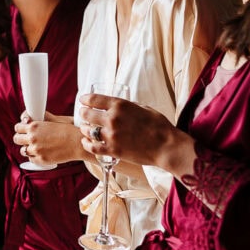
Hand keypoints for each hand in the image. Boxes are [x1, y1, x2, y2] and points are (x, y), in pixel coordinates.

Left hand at [13, 110, 91, 165]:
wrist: (77, 143)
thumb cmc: (68, 130)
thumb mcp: (53, 120)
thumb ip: (40, 119)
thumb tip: (29, 119)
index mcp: (34, 126)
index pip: (17, 127)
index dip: (20, 128)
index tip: (23, 130)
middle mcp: (32, 138)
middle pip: (16, 139)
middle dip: (21, 138)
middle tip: (27, 139)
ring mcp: (36, 150)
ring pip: (22, 150)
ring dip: (27, 148)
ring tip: (34, 147)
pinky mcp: (41, 160)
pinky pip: (31, 159)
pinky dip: (34, 156)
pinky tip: (40, 153)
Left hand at [77, 90, 193, 174]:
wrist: (167, 146)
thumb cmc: (159, 126)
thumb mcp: (143, 108)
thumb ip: (127, 106)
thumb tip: (117, 106)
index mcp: (120, 105)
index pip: (93, 99)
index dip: (85, 99)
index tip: (83, 100)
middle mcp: (112, 119)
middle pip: (86, 114)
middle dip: (83, 113)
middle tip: (83, 114)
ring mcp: (111, 135)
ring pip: (87, 131)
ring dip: (85, 129)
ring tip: (86, 128)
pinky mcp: (112, 150)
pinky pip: (92, 147)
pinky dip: (87, 144)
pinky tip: (86, 142)